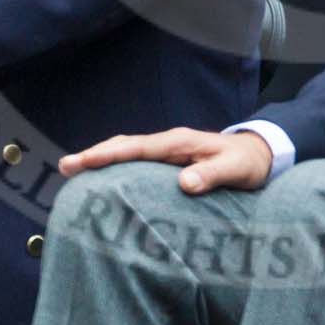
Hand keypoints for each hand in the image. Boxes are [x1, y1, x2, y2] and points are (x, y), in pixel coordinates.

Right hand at [58, 127, 273, 194]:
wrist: (259, 154)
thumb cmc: (247, 164)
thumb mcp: (235, 170)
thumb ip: (213, 175)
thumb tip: (185, 183)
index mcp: (179, 142)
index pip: (138, 148)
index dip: (110, 154)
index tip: (84, 161)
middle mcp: (169, 143)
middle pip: (125, 146)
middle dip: (94, 154)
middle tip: (64, 167)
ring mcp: (168, 151)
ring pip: (127, 151)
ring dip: (101, 158)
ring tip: (72, 171)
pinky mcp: (169, 161)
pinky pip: (136, 161)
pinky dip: (115, 165)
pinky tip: (102, 180)